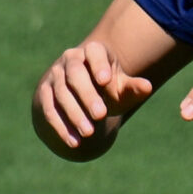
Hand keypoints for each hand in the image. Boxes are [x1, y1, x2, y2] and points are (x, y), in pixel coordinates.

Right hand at [37, 38, 152, 152]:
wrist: (81, 92)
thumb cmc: (108, 88)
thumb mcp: (122, 86)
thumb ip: (134, 87)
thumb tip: (148, 87)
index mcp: (93, 52)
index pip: (94, 52)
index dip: (98, 65)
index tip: (106, 80)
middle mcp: (70, 59)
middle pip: (75, 75)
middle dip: (87, 96)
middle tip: (101, 115)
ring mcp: (55, 75)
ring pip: (61, 94)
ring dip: (74, 114)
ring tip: (89, 133)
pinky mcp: (44, 93)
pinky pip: (49, 109)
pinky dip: (61, 126)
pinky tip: (74, 142)